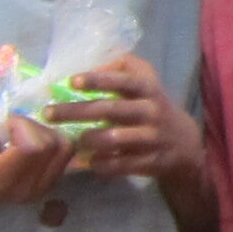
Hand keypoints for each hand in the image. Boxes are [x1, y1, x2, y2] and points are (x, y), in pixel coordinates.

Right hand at [0, 117, 77, 212]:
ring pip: (65, 149)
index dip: (21, 125)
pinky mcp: (47, 184)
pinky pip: (64, 156)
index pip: (34, 146)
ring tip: (19, 135)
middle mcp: (27, 189)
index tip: (2, 124)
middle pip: (54, 145)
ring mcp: (40, 189)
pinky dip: (51, 142)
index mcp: (3, 181)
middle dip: (34, 126)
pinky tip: (28, 142)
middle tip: (9, 129)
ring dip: (45, 132)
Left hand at [56, 54, 199, 182]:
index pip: (124, 81)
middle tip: (48, 113)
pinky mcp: (150, 161)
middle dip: (76, 111)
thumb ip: (121, 67)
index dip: (99, 80)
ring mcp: (152, 138)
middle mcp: (151, 112)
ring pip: (115, 139)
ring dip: (89, 139)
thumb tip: (88, 67)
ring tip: (74, 140)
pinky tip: (89, 162)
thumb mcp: (146, 81)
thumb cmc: (152, 106)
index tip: (73, 82)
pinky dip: (102, 164)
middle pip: (110, 110)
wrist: (185, 144)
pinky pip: (121, 165)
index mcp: (148, 89)